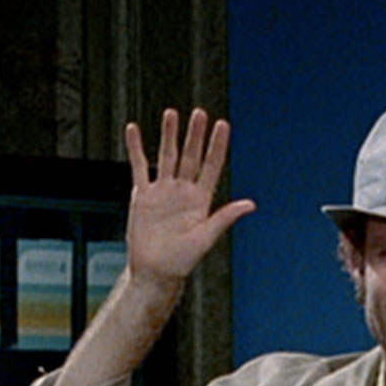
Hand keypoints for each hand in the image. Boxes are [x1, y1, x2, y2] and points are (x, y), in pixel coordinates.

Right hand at [122, 108, 255, 287]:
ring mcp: (163, 192)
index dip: (217, 146)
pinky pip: (139, 167)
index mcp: (201, 200)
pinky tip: (134, 131)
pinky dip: (136, 148)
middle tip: (199, 113)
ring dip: (169, 136)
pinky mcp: (143, 196)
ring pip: (166, 157)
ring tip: (171, 114)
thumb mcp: (206, 238)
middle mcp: (183, 192)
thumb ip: (225, 217)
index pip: (211, 166)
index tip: (222, 125)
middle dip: (194, 135)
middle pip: (190, 156)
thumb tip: (251, 204)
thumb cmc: (181, 261)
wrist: (154, 272)